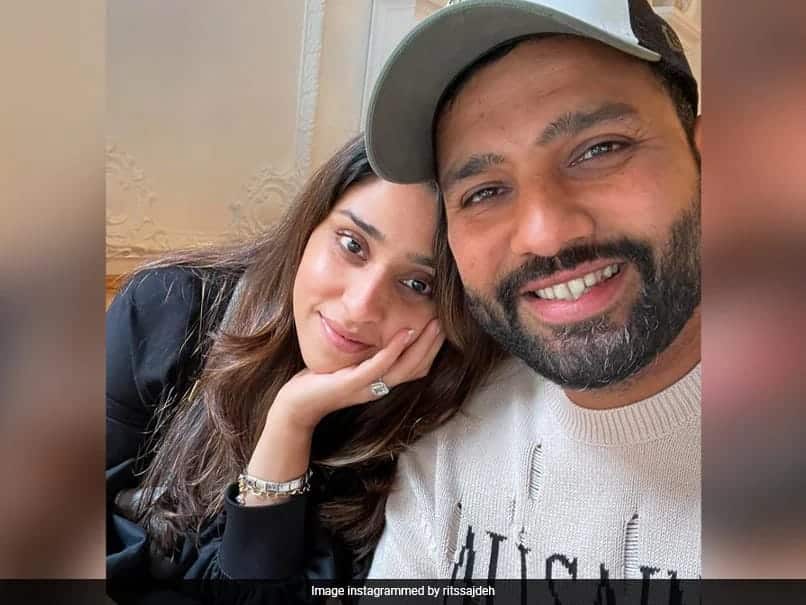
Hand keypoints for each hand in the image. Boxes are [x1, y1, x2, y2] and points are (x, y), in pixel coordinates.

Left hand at [270, 318, 443, 430]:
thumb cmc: (320, 383)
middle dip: (434, 345)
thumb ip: (367, 354)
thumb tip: (380, 332)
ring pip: (404, 368)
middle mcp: (379, 388)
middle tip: (446, 321)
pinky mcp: (351, 384)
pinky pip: (378, 367)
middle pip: (417, 368)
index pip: (417, 368)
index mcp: (381, 384)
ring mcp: (367, 387)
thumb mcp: (350, 366)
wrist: (295, 406)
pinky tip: (403, 334)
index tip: (443, 327)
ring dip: (422, 345)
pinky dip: (393, 350)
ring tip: (434, 324)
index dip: (432, 350)